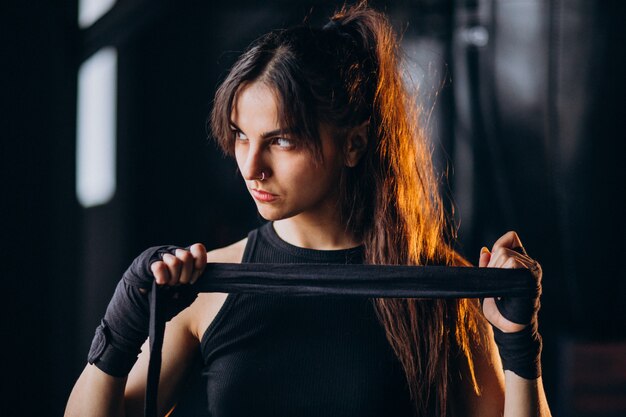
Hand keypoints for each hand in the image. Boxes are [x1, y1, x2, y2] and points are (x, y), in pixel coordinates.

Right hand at [150, 243, 206, 285]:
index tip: (194, 277)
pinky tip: (161, 282)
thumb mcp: (189, 283)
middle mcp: (176, 252)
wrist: (149, 290)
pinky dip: (163, 278)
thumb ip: (195, 276)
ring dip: (174, 278)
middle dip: (185, 275)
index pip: (197, 248)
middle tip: (180, 282)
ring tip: (170, 283)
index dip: (199, 263)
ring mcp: (163, 256)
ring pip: (174, 262)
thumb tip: (194, 278)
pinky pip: (160, 267)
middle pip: (186, 256)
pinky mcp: (151, 263)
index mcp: (187, 255)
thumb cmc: (174, 288)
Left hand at [478, 231, 543, 378]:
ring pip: (504, 256)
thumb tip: (484, 250)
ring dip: (495, 271)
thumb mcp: (490, 283)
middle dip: (491, 265)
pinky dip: (502, 273)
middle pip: (502, 249)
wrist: (509, 328)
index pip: (511, 238)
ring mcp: (533, 271)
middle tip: (496, 285)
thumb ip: (488, 266)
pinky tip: (504, 289)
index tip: (492, 263)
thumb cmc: (500, 308)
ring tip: (501, 289)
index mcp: (523, 263)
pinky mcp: (532, 278)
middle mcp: (531, 265)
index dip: (498, 246)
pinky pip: (512, 263)